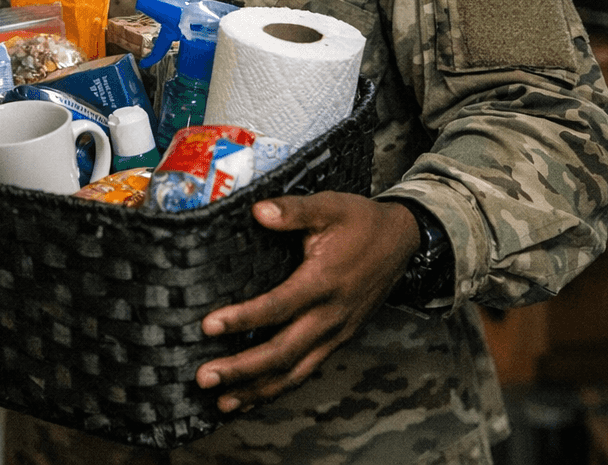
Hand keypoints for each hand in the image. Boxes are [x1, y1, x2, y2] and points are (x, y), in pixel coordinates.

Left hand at [195, 193, 420, 412]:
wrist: (402, 243)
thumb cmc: (361, 223)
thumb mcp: (330, 206)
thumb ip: (294, 210)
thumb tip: (258, 210)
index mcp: (324, 282)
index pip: (279, 307)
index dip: (244, 319)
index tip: (209, 326)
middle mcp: (331, 316)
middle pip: (284, 352)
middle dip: (243, 368)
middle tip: (205, 377)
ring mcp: (336, 333)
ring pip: (295, 372)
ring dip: (258, 389)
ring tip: (223, 401)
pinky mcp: (337, 340)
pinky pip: (306, 371)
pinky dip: (278, 389)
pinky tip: (252, 397)